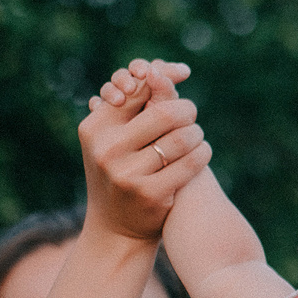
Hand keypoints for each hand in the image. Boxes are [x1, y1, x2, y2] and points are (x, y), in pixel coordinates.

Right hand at [78, 59, 211, 240]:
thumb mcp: (117, 139)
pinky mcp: (149, 194)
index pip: (136, 91)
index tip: (180, 76)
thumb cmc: (121, 172)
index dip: (162, 81)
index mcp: (94, 128)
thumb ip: (136, 106)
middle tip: (192, 113)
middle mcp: (106, 150)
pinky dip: (201, 154)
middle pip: (163, 113)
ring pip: (180, 139)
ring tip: (196, 135)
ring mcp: (126, 174)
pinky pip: (188, 164)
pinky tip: (202, 152)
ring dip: (196, 134)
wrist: (115, 228)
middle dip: (185, 110)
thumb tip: (160, 69)